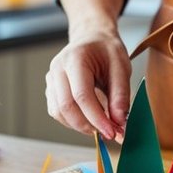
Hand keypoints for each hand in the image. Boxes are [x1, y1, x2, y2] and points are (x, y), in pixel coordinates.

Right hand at [45, 26, 130, 141]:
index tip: (112, 132)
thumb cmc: (107, 50)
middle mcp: (57, 69)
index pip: (82, 95)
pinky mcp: (51, 89)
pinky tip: (90, 120)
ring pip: (59, 112)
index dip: (97, 118)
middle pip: (66, 106)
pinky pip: (57, 112)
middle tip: (109, 133)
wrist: (92, 38)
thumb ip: (121, 95)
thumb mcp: (121, 66)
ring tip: (101, 126)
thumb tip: (119, 122)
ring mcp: (51, 79)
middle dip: (88, 125)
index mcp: (75, 58)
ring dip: (80, 125)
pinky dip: (73, 121)